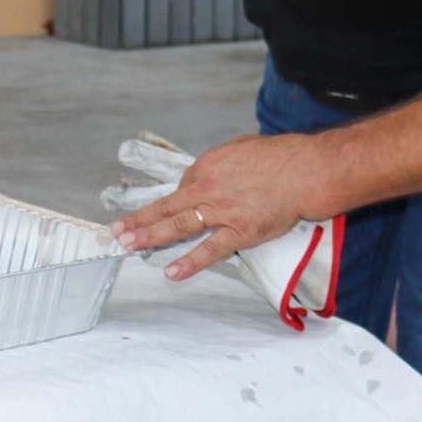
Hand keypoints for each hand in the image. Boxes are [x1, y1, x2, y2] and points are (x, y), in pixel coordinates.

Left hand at [111, 132, 336, 280]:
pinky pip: (210, 250)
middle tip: (117, 232)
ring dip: (150, 237)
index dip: (172, 204)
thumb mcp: (238, 149)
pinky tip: (171, 272)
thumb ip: (218, 165)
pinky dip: (190, 262)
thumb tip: (206, 176)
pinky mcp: (240, 232)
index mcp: (205, 168)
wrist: (304, 171)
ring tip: (128, 246)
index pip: (181, 190)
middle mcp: (207, 189)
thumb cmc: (276, 157)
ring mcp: (221, 212)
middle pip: (166, 207)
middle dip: (138, 221)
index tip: (161, 215)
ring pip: (178, 227)